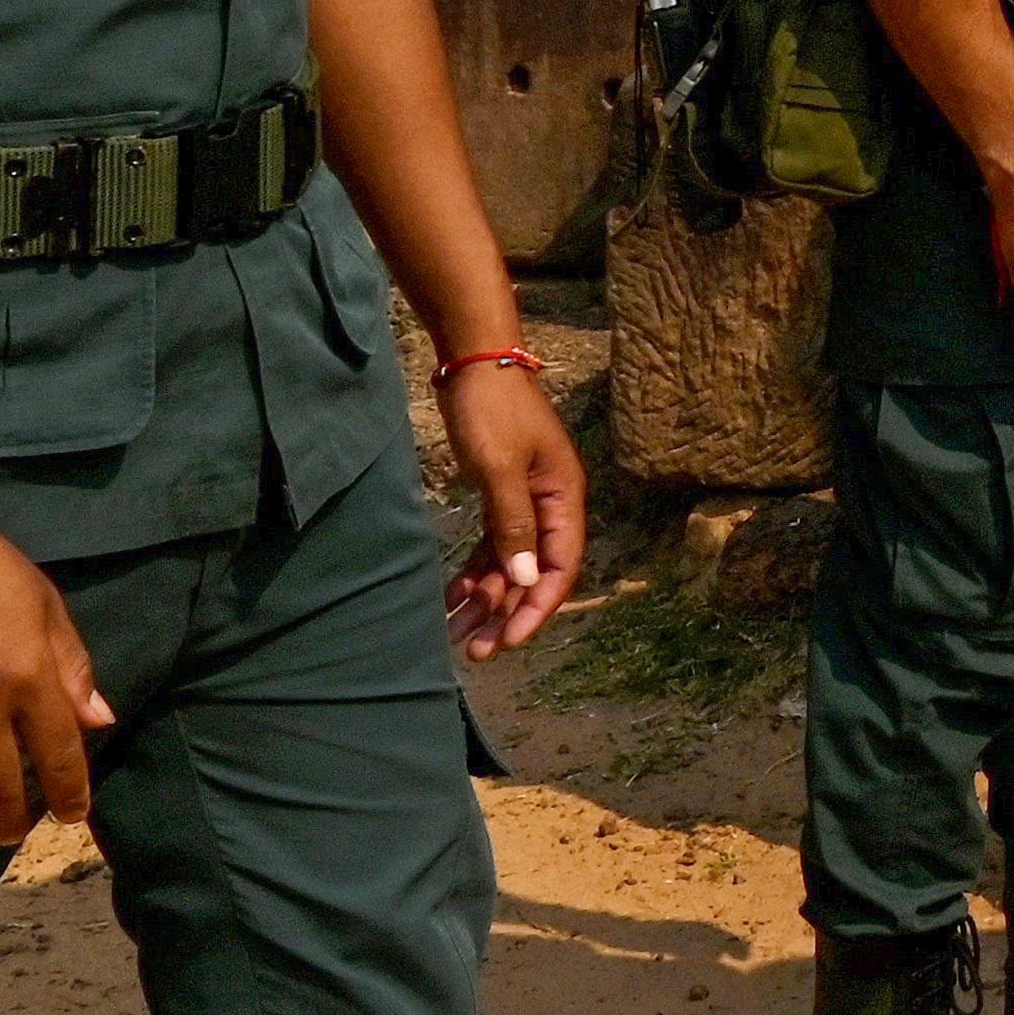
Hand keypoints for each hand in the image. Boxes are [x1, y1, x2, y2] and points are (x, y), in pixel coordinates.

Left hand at [439, 359, 586, 656]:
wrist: (473, 363)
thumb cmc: (492, 411)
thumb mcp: (500, 469)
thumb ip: (514, 525)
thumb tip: (527, 582)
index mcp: (563, 498)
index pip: (560, 567)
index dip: (537, 608)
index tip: (508, 641)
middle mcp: (550, 505)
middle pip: (533, 573)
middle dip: (506, 614)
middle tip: (474, 651)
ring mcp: (524, 501)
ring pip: (509, 564)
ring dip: (485, 600)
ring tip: (453, 635)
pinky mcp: (499, 495)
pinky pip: (491, 547)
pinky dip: (473, 573)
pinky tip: (450, 598)